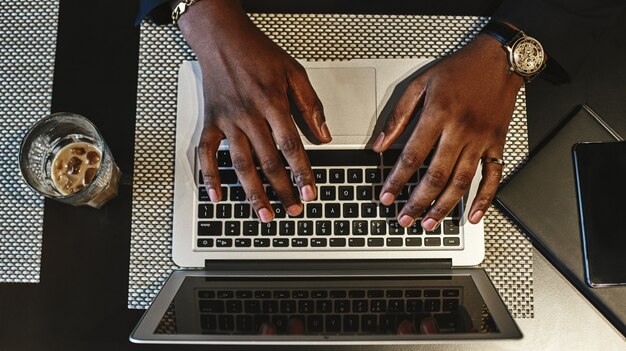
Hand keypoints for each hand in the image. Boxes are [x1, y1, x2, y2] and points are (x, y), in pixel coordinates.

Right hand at [177, 0, 330, 221]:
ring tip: (264, 215)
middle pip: (268, 161)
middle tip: (293, 210)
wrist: (222, 37)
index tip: (310, 192)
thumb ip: (310, 105)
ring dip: (253, 193)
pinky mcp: (210, 122)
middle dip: (282, 189)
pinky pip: (207, 154)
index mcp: (272, 103)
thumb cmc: (258, 53)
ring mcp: (227, 121)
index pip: (291, 145)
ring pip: (241, 164)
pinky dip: (210, 177)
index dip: (302, 172)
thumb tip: (324, 135)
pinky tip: (217, 197)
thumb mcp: (294, 72)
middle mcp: (249, 115)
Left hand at [373, 34, 522, 229]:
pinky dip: (484, 199)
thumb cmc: (458, 70)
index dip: (397, 180)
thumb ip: (398, 116)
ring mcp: (481, 140)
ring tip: (428, 224)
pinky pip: (493, 177)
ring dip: (444, 207)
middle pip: (436, 176)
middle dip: (417, 202)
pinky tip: (472, 216)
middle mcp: (460, 130)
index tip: (386, 197)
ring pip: (461, 181)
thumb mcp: (420, 84)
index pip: (412, 156)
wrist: (499, 60)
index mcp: (438, 115)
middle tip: (404, 220)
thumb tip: (380, 144)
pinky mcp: (497, 144)